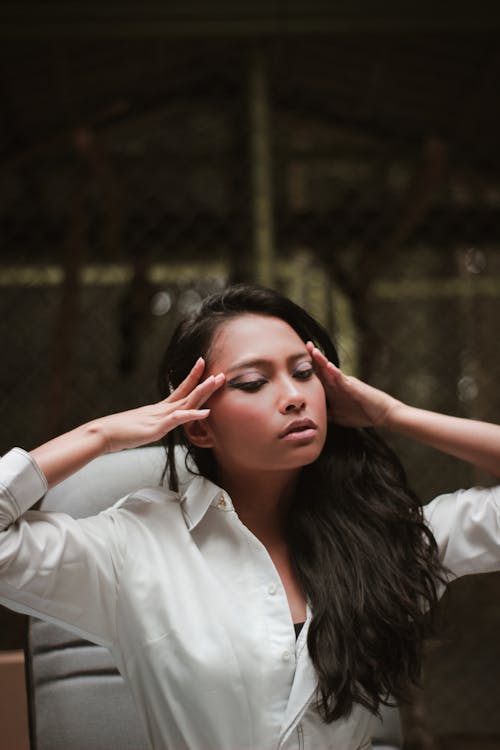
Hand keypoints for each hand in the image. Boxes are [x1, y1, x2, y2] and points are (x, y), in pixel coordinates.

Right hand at [92, 358, 224, 452]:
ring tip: (216, 382)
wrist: (102, 434)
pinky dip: (192, 415)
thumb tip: (158, 425)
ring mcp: (160, 417)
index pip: (180, 390)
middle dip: (205, 383)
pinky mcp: (157, 428)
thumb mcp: (141, 426)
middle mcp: (161, 410)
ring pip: (185, 402)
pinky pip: (177, 419)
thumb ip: (152, 424)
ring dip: (202, 392)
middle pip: (187, 393)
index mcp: (159, 409)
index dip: (192, 378)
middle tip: (221, 373)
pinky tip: (205, 412)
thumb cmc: (118, 432)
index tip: (203, 364)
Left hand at [306, 343, 400, 427]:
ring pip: (331, 370)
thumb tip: (312, 416)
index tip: (295, 360)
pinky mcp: (354, 387)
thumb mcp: (338, 416)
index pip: (318, 376)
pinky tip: (329, 366)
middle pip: (323, 368)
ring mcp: (346, 383)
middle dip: (313, 357)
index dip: (308, 368)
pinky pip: (343, 379)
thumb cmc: (362, 413)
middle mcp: (338, 383)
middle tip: (305, 344)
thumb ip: (326, 413)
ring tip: (313, 350)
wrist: (382, 414)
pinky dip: (335, 373)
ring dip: (322, 360)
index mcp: (333, 389)